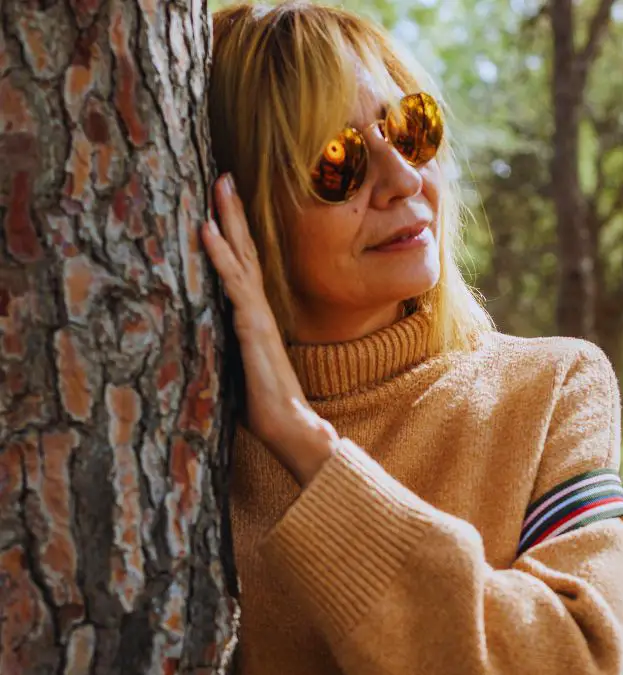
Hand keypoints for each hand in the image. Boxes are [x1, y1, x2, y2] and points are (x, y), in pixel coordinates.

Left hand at [201, 174, 338, 485]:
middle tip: (224, 175)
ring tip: (220, 184)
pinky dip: (220, 254)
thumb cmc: (267, 410)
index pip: (244, 270)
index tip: (224, 207)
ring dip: (229, 219)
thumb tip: (208, 353)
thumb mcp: (241, 375)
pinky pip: (234, 283)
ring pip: (241, 258)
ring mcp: (256, 317)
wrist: (291, 428)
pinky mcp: (252, 327)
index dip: (235, 238)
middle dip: (235, 213)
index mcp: (255, 320)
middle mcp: (258, 312)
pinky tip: (208, 229)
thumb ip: (230, 355)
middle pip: (246, 252)